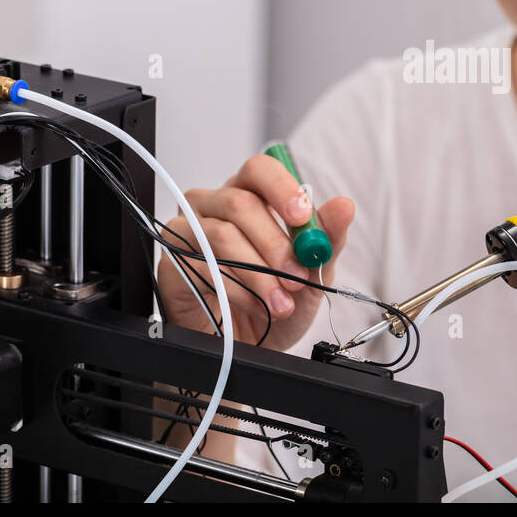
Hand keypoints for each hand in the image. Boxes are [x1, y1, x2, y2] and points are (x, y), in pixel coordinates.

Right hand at [157, 153, 353, 350]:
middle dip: (275, 243)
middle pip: (239, 202)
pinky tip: (255, 307)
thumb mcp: (313, 271)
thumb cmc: (276, 301)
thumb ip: (327, 238)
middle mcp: (214, 206)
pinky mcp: (171, 262)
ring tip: (281, 302)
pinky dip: (237, 290)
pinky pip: (202, 266)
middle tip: (297, 275)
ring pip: (221, 235)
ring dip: (259, 274)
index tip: (302, 216)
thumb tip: (344, 205)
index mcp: (249, 195)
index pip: (260, 170)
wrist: (249, 346)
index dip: (281, 188)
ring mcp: (188, 231)